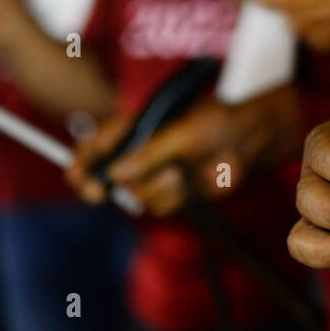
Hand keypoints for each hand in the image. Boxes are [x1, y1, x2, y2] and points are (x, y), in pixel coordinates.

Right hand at [65, 85, 303, 215]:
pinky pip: (159, 207)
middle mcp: (142, 153)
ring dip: (154, 189)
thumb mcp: (182, 134)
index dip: (80, 162)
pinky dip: (173, 198)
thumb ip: (148, 154)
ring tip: (179, 173)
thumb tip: (114, 174)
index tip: (79, 178)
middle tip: (97, 193)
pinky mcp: (174, 193)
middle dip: (104, 186)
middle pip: (106, 178)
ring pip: (135, 196)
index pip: (96, 145)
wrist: (251, 142)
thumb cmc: (219, 123)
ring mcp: (157, 174)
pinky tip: (189, 183)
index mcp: (137, 128)